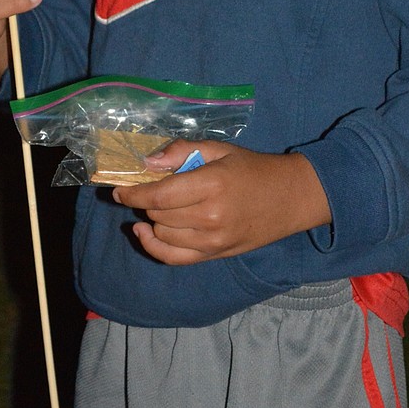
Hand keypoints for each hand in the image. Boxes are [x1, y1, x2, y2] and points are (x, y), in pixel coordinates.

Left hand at [112, 139, 330, 265]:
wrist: (291, 198)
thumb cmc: (252, 168)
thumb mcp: (219, 149)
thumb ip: (182, 152)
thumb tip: (148, 162)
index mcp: (211, 184)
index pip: (159, 195)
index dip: (133, 193)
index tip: (118, 188)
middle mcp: (210, 216)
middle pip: (158, 215)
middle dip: (145, 201)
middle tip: (145, 189)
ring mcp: (213, 240)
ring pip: (163, 235)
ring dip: (152, 220)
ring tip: (156, 206)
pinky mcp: (216, 254)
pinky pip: (175, 258)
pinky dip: (154, 247)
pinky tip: (145, 233)